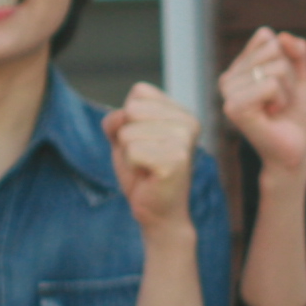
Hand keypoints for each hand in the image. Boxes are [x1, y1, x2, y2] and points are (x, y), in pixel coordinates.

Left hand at [107, 83, 198, 232]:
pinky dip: (132, 166)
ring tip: (146, 168)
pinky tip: (148, 176)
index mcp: (181, 112)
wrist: (158, 212)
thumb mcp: (123, 138)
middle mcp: (188, 122)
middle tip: (144, 158)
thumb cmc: (142, 174)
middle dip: (126, 137)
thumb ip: (117, 119)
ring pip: (128, 133)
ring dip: (128, 155)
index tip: (144, 141)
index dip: (128, 118)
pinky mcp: (175, 160)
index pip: (139, 92)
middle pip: (131, 110)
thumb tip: (123, 117)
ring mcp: (183, 140)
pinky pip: (131, 151)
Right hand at [217, 27, 305, 182]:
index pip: (266, 36)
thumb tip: (282, 36)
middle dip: (289, 76)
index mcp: (239, 68)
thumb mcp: (301, 77)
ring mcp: (228, 92)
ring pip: (276, 67)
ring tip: (276, 109)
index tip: (282, 85)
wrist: (295, 152)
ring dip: (287, 90)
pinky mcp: (233, 107)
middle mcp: (228, 77)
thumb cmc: (294, 117)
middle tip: (281, 100)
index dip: (286, 59)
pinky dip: (282, 100)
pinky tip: (272, 115)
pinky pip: (270, 84)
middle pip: (273, 49)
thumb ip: (297, 52)